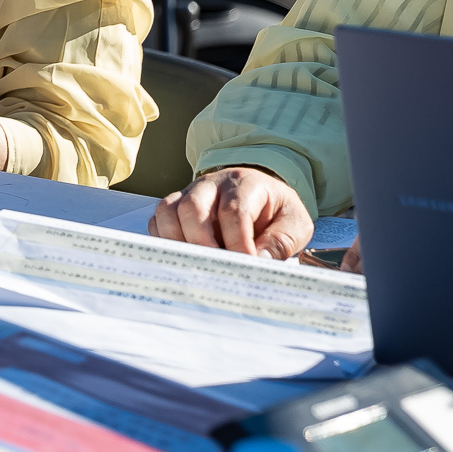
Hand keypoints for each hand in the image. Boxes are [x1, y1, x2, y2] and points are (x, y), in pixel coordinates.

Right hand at [150, 166, 313, 258]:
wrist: (262, 196)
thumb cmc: (276, 211)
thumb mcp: (295, 224)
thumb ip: (281, 242)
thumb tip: (257, 261)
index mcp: (244, 184)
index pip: (234, 211)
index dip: (237, 241)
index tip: (245, 265)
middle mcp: (211, 184)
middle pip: (192, 206)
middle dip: (201, 242)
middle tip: (215, 267)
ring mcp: (189, 194)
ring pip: (168, 210)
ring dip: (177, 241)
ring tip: (195, 265)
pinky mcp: (176, 207)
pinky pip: (158, 221)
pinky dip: (164, 241)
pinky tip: (182, 258)